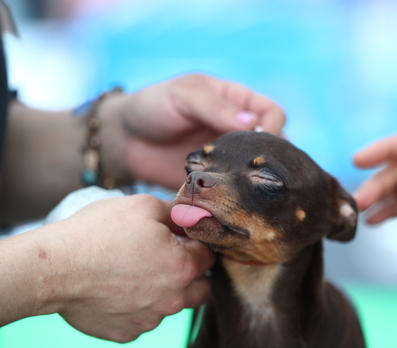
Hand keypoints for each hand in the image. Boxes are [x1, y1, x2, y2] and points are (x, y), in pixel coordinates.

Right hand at [46, 194, 212, 342]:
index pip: (208, 256)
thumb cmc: (99, 232)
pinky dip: (136, 307)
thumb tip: (193, 216)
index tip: (178, 239)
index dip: (194, 244)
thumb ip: (177, 213)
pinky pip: (143, 320)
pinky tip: (115, 290)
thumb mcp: (144, 206)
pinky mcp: (127, 333)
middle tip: (166, 258)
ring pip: (171, 306)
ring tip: (133, 272)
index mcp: (183, 267)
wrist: (55, 267)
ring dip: (164, 292)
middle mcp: (173, 300)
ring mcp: (149, 321)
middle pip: (201, 288)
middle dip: (191, 274)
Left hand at [99, 73, 285, 188]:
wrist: (123, 140)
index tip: (260, 140)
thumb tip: (252, 122)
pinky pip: (236, 191)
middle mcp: (237, 132)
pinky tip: (234, 201)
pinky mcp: (216, 183)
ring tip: (251, 188)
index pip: (272, 113)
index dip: (272, 126)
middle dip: (271, 158)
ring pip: (257, 171)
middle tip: (260, 171)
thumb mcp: (184, 97)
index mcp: (236, 103)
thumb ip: (216, 108)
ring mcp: (228, 159)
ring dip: (256, 179)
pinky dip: (238, 197)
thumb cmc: (153, 107)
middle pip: (272, 145)